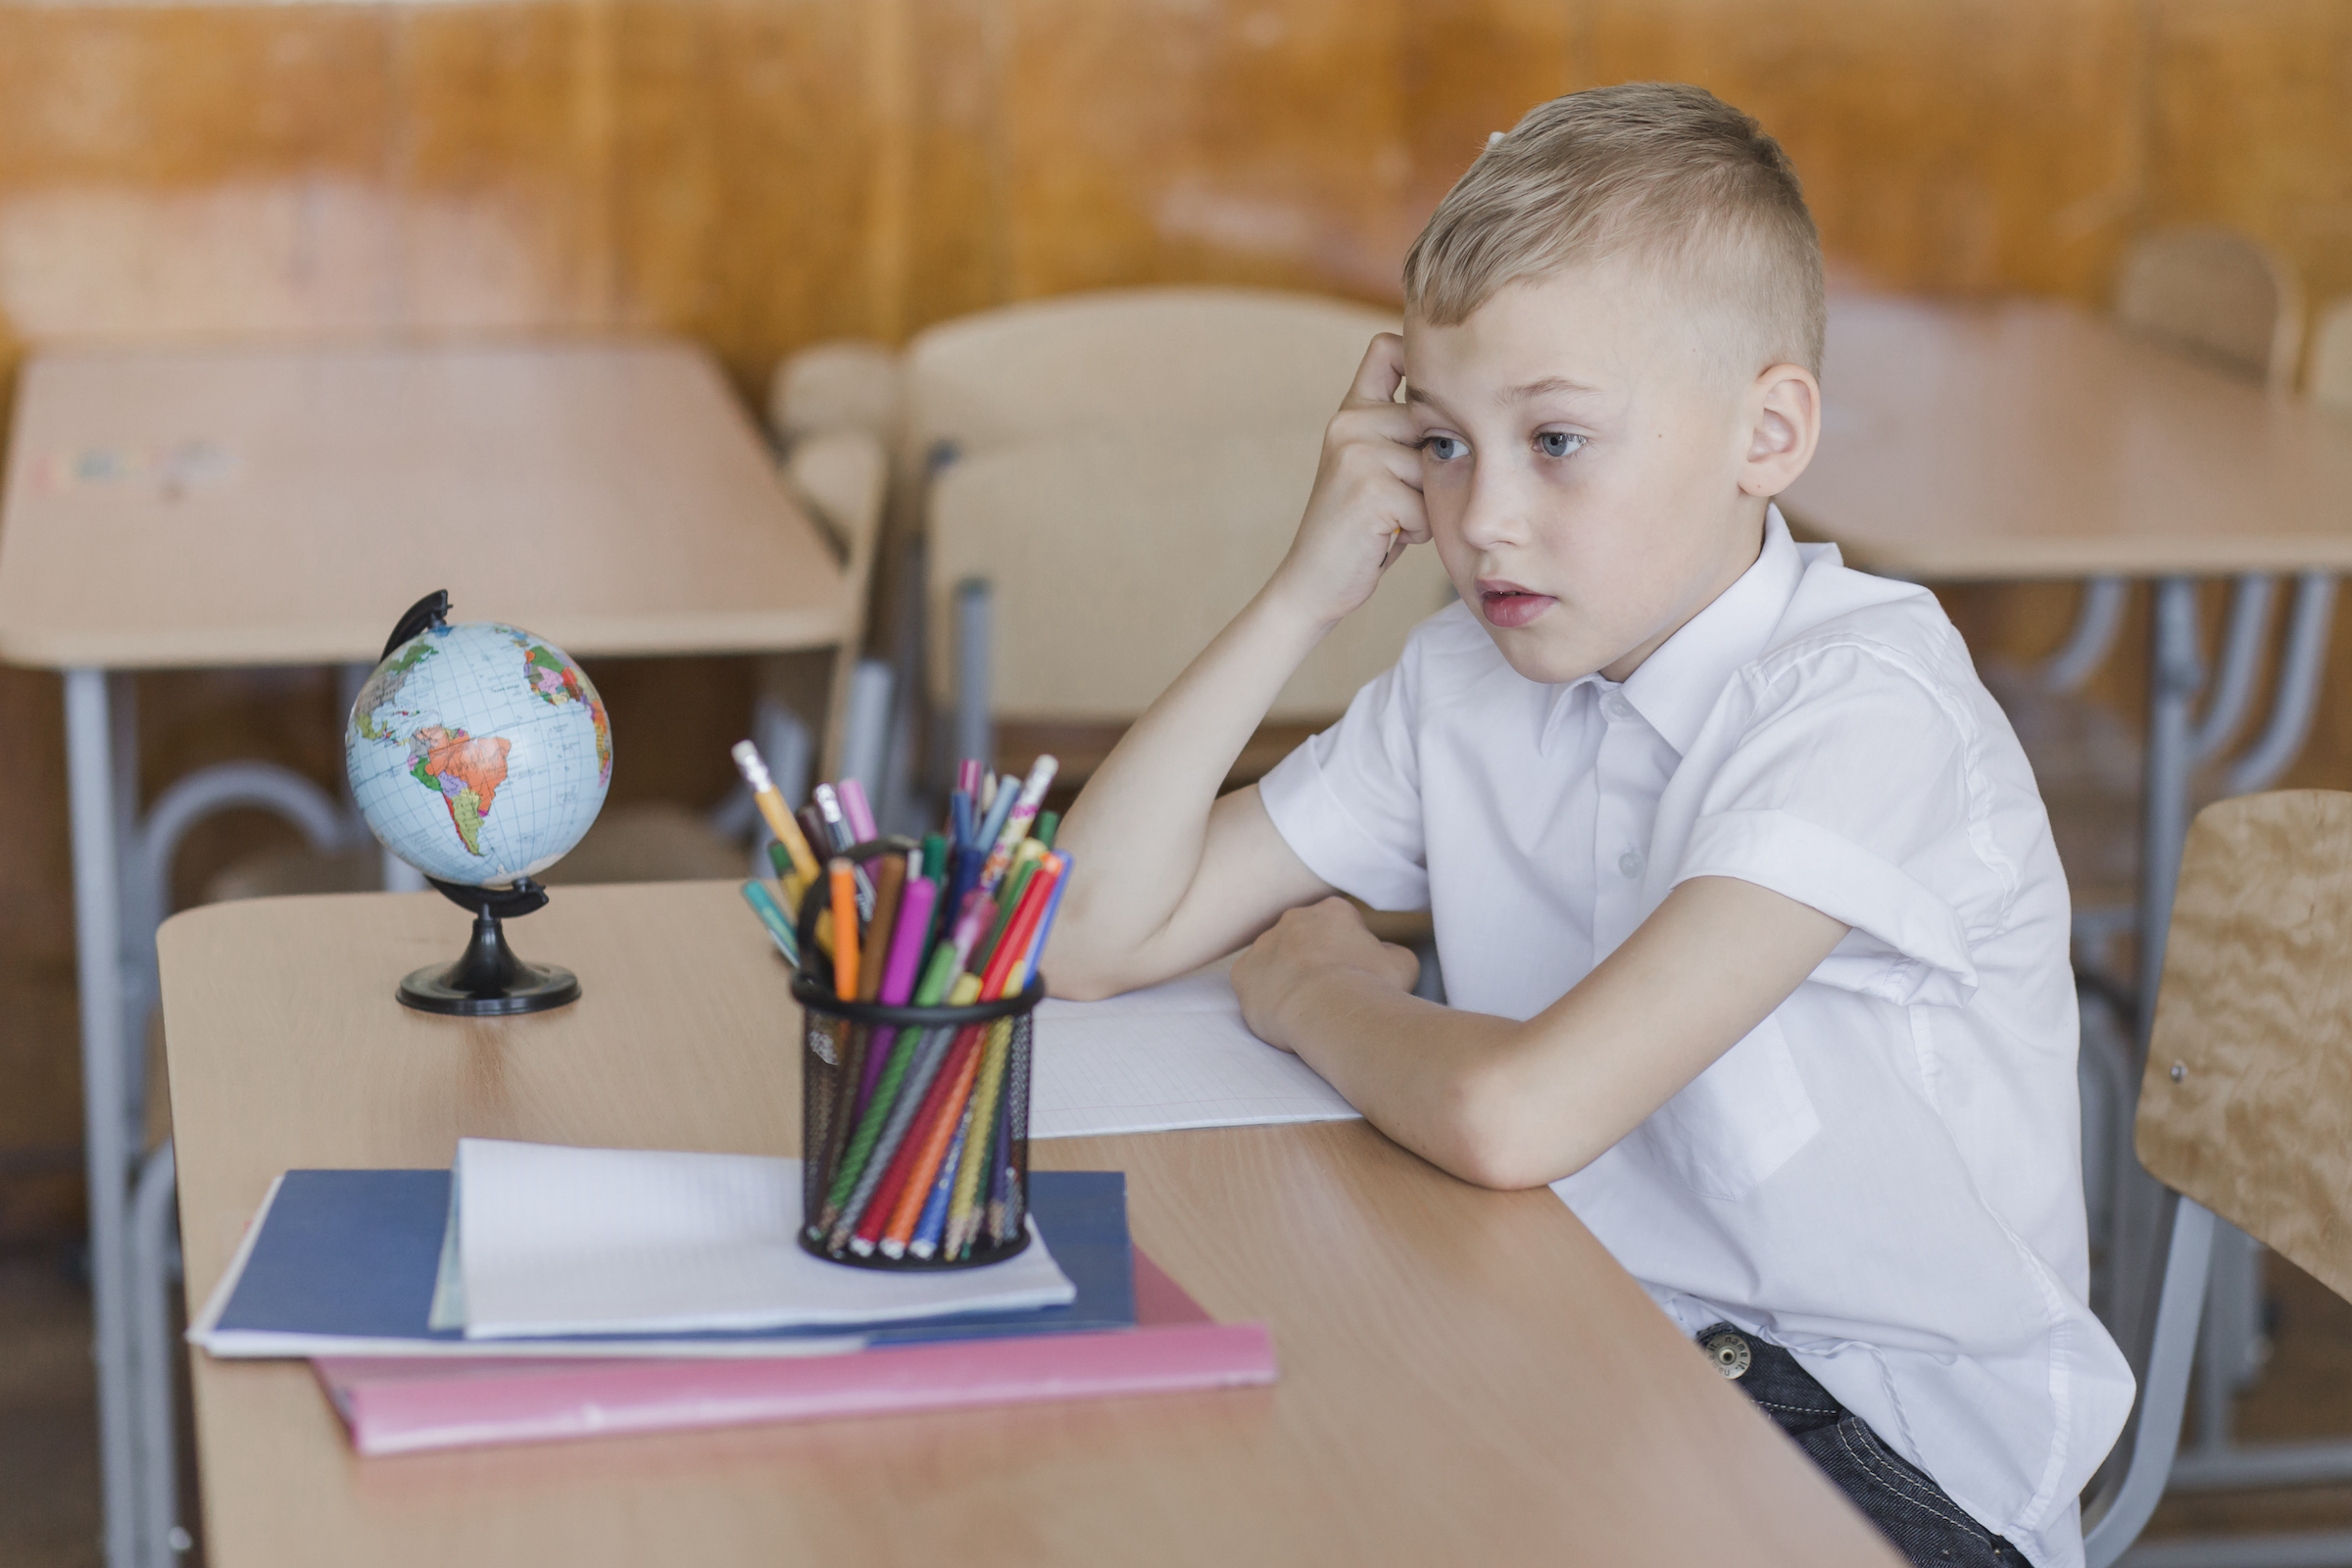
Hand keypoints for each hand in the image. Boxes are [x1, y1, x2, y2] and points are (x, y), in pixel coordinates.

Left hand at [1232, 897, 1420, 1051]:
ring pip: (1277, 959)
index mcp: (1332, 911)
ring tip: (1307, 1006)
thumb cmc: (1370, 988)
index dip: (1350, 951)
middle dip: (1315, 959)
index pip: (1340, 924)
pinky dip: (1265, 995)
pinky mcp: (1243, 971)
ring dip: (1289, 976)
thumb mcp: (1403, 965)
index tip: (1355, 974)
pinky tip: (1283, 1012)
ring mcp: (1264, 943)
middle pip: (1305, 938)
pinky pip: (1253, 981)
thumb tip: (1382, 953)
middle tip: (1330, 991)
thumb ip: (1393, 952)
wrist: (1329, 1012)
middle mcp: (1294, 918)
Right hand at [1265, 334, 1429, 630]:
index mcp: (1350, 411)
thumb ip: (1401, 431)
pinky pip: (1426, 506)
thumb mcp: (1375, 466)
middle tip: (1400, 497)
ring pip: (1433, 468)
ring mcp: (1357, 453)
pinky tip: (1387, 537)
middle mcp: (1349, 422)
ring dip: (1426, 503)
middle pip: (1432, 422)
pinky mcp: (1370, 490)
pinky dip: (1417, 530)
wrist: (1313, 581)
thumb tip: (1470, 399)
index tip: (1439, 388)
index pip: (1388, 349)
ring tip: (1392, 519)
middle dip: (1431, 467)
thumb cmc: (1360, 527)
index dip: (1420, 358)